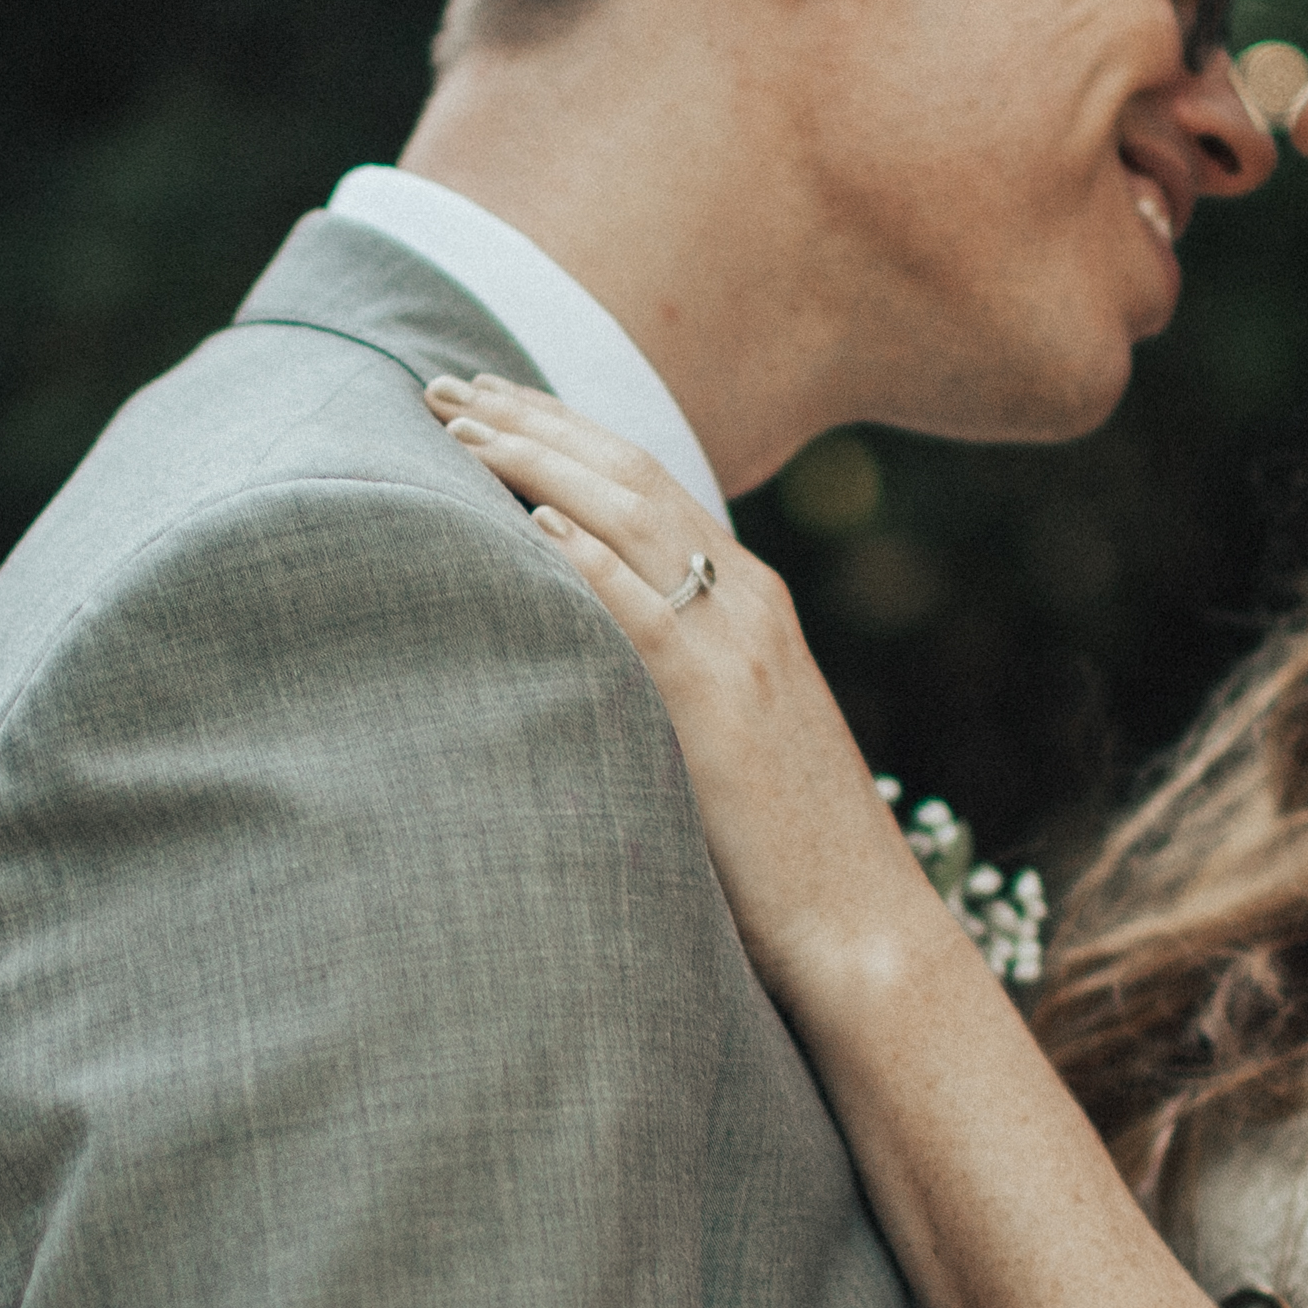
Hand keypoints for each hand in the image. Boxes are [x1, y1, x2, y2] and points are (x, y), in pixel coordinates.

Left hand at [432, 379, 958, 1015]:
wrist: (863, 925)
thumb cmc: (784, 853)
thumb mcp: (725, 736)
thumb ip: (670, 677)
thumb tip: (579, 656)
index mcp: (751, 604)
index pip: (648, 482)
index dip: (566, 430)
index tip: (490, 398)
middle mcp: (748, 602)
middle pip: (630, 473)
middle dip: (534, 419)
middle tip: (444, 382)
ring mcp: (741, 647)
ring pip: (630, 516)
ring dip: (538, 462)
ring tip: (458, 426)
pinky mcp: (720, 705)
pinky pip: (643, 609)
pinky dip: (587, 558)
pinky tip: (530, 523)